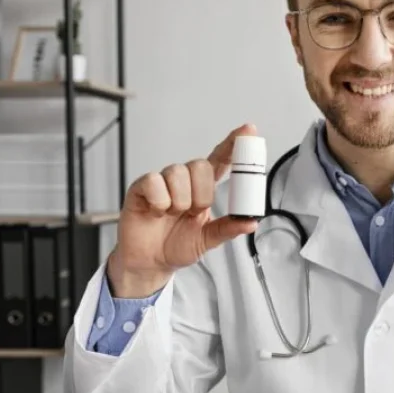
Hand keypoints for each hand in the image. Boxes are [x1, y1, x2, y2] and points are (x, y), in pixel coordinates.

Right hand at [108, 124, 258, 296]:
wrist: (149, 262)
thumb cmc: (177, 246)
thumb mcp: (208, 239)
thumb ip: (229, 229)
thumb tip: (251, 222)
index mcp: (203, 189)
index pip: (220, 159)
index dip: (234, 144)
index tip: (249, 130)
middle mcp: (185, 181)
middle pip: (200, 165)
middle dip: (201, 194)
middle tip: (193, 213)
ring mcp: (163, 182)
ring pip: (178, 172)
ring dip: (180, 201)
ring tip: (172, 214)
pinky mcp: (142, 187)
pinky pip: (154, 182)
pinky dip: (159, 201)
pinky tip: (155, 212)